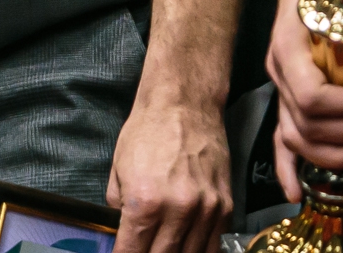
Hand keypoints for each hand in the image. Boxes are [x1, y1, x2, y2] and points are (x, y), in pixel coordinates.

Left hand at [105, 91, 230, 252]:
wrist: (185, 103)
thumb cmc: (147, 131)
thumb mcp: (118, 169)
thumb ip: (119, 208)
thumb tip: (125, 233)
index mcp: (145, 203)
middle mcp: (177, 210)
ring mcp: (205, 210)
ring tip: (166, 250)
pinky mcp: (225, 205)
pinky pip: (214, 243)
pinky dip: (200, 251)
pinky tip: (189, 248)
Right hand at [263, 0, 342, 200]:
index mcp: (292, 45)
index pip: (310, 96)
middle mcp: (279, 70)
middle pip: (306, 123)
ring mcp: (278, 85)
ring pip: (295, 136)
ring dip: (334, 151)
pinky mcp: (284, 97)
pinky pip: (280, 138)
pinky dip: (287, 167)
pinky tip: (295, 193)